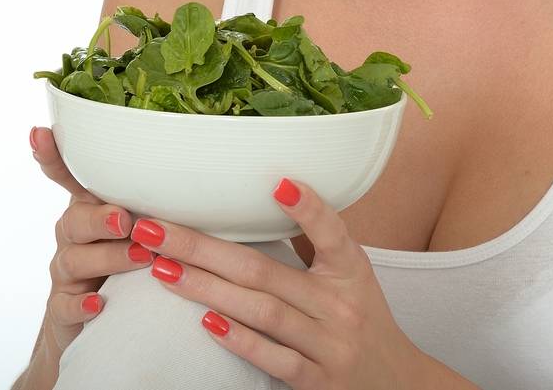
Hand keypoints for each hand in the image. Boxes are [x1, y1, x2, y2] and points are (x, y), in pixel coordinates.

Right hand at [29, 125, 154, 355]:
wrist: (100, 324)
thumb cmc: (130, 262)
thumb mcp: (142, 227)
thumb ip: (158, 203)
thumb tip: (204, 177)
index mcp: (91, 209)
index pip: (69, 178)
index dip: (52, 156)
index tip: (40, 132)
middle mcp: (74, 236)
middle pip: (74, 218)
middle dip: (99, 217)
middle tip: (125, 219)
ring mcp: (67, 271)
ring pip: (74, 259)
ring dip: (107, 256)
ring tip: (139, 257)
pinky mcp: (64, 307)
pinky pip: (66, 304)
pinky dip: (82, 304)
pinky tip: (99, 304)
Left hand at [129, 176, 430, 389]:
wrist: (397, 384)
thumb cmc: (361, 319)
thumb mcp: (350, 277)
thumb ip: (314, 245)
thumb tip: (262, 198)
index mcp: (350, 271)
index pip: (332, 234)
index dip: (308, 208)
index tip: (276, 182)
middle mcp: (341, 306)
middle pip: (264, 271)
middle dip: (203, 248)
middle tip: (156, 229)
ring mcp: (329, 346)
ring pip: (262, 312)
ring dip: (207, 289)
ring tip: (163, 269)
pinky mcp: (317, 381)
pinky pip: (273, 359)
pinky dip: (240, 340)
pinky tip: (206, 322)